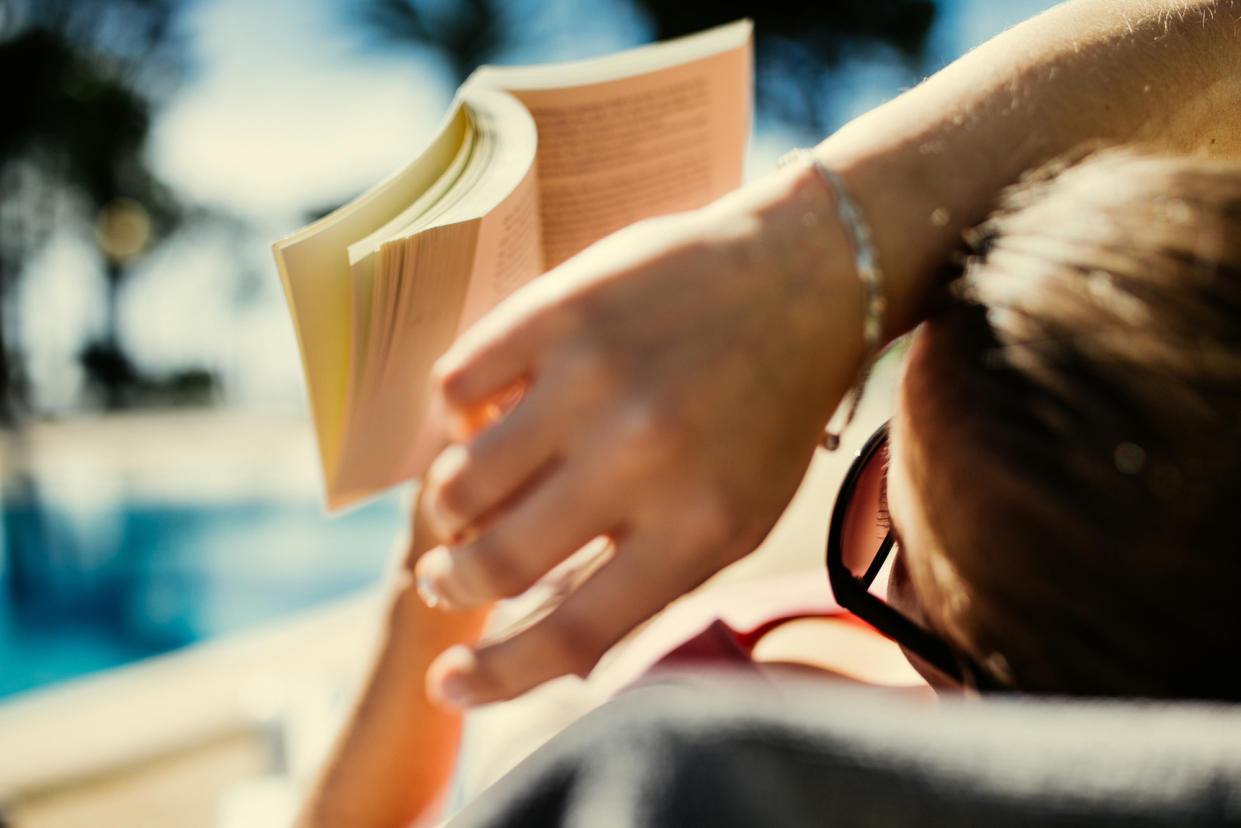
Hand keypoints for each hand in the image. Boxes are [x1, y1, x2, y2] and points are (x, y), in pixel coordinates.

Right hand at [416, 164, 864, 706]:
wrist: (801, 273)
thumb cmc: (764, 415)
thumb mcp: (737, 519)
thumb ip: (650, 586)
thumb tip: (549, 651)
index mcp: (698, 526)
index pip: (570, 636)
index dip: (494, 678)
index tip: (447, 685)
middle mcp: (642, 455)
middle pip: (496, 563)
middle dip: (452, 584)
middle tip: (446, 576)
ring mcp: (594, 377)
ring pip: (457, 481)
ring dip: (449, 509)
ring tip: (464, 504)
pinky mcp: (558, 309)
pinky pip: (454, 386)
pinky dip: (458, 415)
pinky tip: (489, 414)